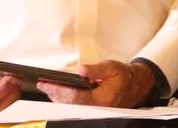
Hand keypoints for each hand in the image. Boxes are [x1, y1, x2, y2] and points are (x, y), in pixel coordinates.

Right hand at [0, 68, 20, 120]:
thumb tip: (5, 80)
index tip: (12, 79)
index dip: (3, 88)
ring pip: (4, 104)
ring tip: (15, 78)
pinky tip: (10, 84)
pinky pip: (2, 103)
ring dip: (11, 91)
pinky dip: (7, 94)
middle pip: (0, 103)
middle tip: (17, 76)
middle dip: (10, 89)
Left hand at [37, 60, 154, 108]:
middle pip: (70, 104)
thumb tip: (81, 70)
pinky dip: (64, 99)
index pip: (75, 97)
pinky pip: (75, 106)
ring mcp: (94, 110)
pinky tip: (57, 92)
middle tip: (42, 85)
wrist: (136, 85)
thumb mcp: (112, 68)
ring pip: (71, 106)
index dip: (60, 90)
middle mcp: (96, 108)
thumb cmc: (124, 76)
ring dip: (57, 97)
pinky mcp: (92, 109)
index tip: (48, 83)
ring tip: (46, 87)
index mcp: (101, 98)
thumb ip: (96, 70)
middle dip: (55, 94)